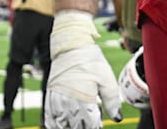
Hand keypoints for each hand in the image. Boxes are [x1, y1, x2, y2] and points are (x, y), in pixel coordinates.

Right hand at [44, 11, 121, 128]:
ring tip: (78, 124)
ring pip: (62, 124)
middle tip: (90, 124)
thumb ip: (112, 101)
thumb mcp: (107, 79)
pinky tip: (62, 125)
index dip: (96, 126)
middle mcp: (68, 102)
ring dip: (70, 126)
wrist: (71, 45)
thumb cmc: (91, 61)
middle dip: (84, 127)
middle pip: (76, 126)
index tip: (100, 125)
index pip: (90, 124)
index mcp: (84, 99)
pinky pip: (50, 116)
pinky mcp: (50, 95)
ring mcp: (57, 99)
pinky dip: (55, 124)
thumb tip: (117, 118)